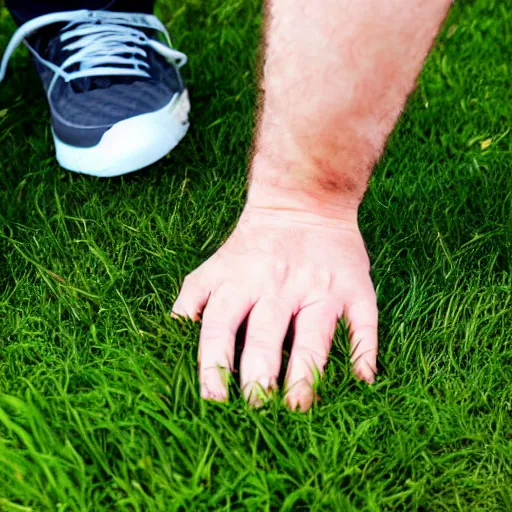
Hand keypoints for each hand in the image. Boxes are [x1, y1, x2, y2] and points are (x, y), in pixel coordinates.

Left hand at [172, 205, 377, 410]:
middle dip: (260, 378)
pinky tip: (362, 380)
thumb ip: (194, 299)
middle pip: (265, 337)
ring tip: (297, 407)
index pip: (219, 328)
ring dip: (305, 375)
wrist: (303, 198)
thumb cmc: (253, 245)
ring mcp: (319, 287)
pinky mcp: (354, 287)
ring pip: (313, 337)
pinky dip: (364, 351)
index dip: (214, 366)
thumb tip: (176, 339)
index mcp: (239, 282)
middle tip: (257, 409)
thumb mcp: (214, 265)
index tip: (215, 400)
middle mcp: (277, 286)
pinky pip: (363, 322)